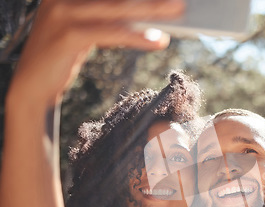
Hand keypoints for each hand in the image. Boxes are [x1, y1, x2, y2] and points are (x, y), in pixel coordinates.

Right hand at [8, 0, 184, 105]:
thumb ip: (109, 18)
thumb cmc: (63, 55)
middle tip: (179, 0)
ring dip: (151, 9)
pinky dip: (136, 36)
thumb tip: (149, 14)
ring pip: (116, 8)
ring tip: (177, 12)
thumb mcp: (87, 30)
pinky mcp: (68, 34)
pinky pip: (110, 32)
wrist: (32, 86)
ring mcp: (62, 11)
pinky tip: (156, 40)